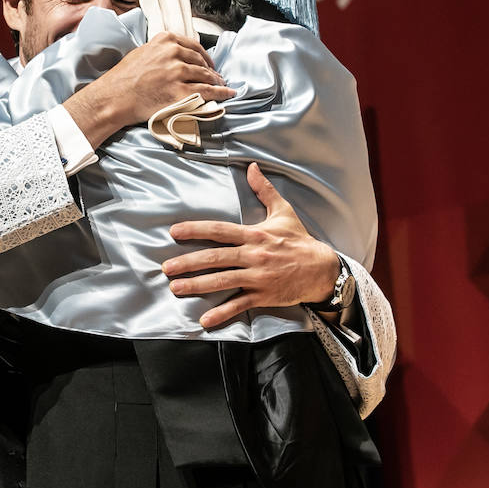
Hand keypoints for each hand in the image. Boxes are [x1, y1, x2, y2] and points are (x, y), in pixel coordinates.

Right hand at [62, 32, 234, 145]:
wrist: (114, 97)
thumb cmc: (123, 78)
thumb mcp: (142, 52)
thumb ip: (161, 50)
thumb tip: (177, 55)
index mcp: (165, 40)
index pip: (193, 45)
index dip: (204, 56)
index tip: (208, 62)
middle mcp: (173, 53)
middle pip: (200, 60)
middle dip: (210, 70)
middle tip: (216, 76)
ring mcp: (178, 72)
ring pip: (206, 75)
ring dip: (216, 81)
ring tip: (221, 86)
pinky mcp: (181, 91)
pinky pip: (207, 91)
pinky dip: (221, 92)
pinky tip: (227, 93)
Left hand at [163, 162, 340, 329]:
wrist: (322, 269)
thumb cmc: (299, 241)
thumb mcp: (283, 212)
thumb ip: (264, 190)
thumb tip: (252, 167)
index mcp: (254, 235)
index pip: (219, 230)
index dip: (196, 230)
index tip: (174, 232)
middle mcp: (253, 255)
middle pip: (216, 257)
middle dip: (189, 262)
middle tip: (167, 267)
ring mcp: (258, 277)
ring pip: (223, 281)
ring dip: (198, 285)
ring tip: (176, 288)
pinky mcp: (263, 295)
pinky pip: (239, 305)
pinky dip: (222, 313)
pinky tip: (205, 320)